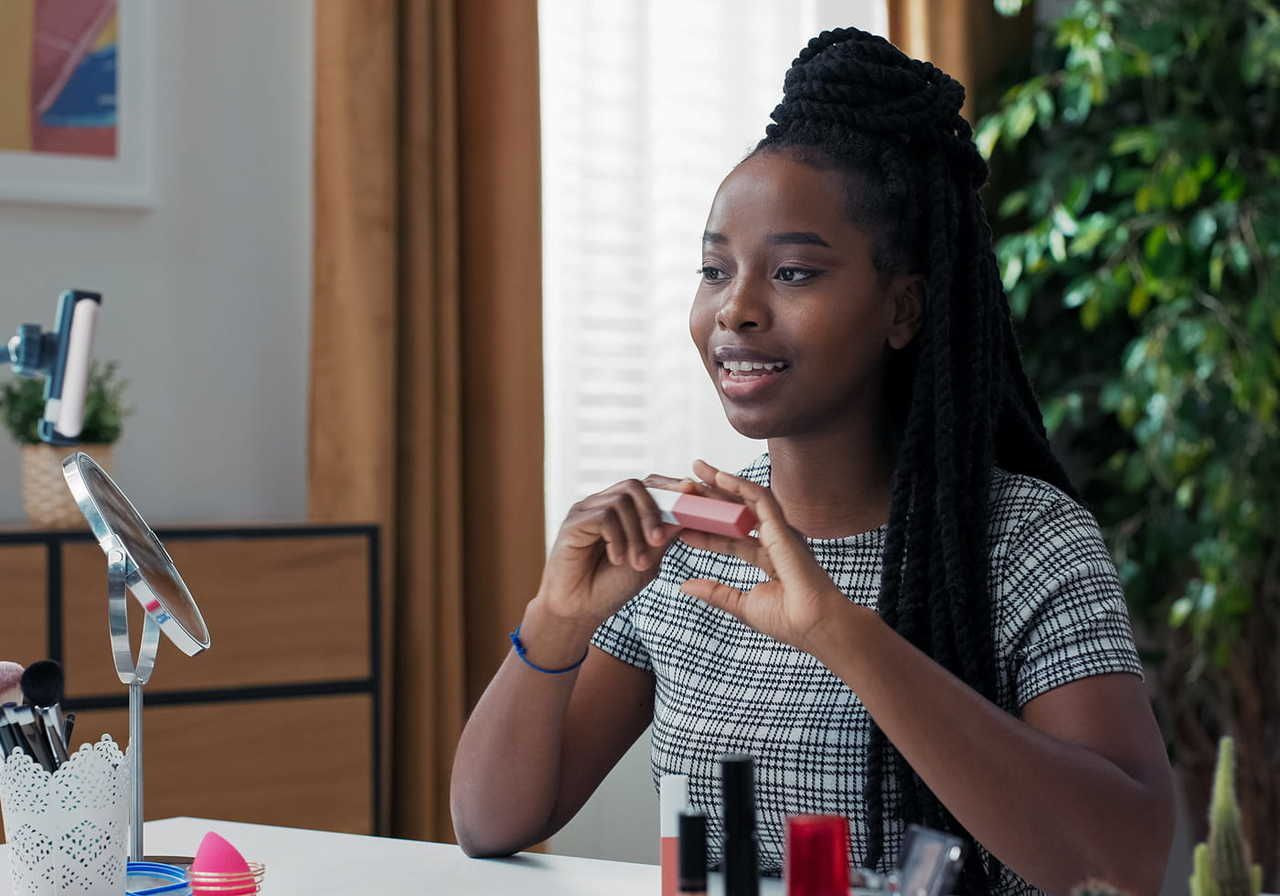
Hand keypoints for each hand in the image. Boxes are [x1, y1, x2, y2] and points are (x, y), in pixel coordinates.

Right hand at [538, 474, 700, 627]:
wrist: (580, 610)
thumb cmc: (612, 586)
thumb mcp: (649, 559)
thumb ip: (664, 534)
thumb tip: (689, 509)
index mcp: (623, 511)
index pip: (648, 485)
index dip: (670, 486)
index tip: (692, 491)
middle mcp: (603, 505)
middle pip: (635, 486)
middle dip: (653, 512)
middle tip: (659, 541)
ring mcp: (587, 511)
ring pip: (621, 502)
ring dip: (635, 534)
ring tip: (637, 562)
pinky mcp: (573, 522)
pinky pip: (604, 517)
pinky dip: (617, 539)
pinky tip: (617, 559)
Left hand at [678, 459, 846, 654]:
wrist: (814, 625)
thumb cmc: (788, 621)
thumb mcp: (741, 605)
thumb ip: (715, 592)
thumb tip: (685, 586)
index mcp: (768, 560)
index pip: (731, 540)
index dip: (706, 532)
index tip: (681, 524)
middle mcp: (774, 542)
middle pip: (736, 514)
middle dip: (712, 498)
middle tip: (686, 483)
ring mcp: (780, 532)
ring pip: (746, 500)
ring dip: (721, 484)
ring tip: (697, 470)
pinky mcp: (782, 527)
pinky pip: (758, 498)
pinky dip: (738, 485)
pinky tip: (718, 477)